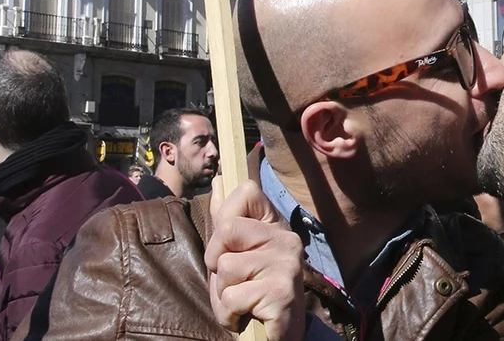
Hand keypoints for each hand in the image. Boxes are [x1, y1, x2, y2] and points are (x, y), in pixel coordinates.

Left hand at [205, 177, 305, 340]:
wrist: (277, 334)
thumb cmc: (251, 292)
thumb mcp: (234, 253)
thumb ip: (225, 218)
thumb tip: (218, 179)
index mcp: (275, 225)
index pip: (246, 191)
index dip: (224, 217)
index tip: (231, 244)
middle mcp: (286, 239)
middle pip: (227, 228)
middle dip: (216, 260)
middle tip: (234, 279)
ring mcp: (287, 265)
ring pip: (226, 266)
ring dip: (223, 292)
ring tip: (242, 299)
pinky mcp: (282, 293)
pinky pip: (233, 297)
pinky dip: (230, 313)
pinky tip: (246, 315)